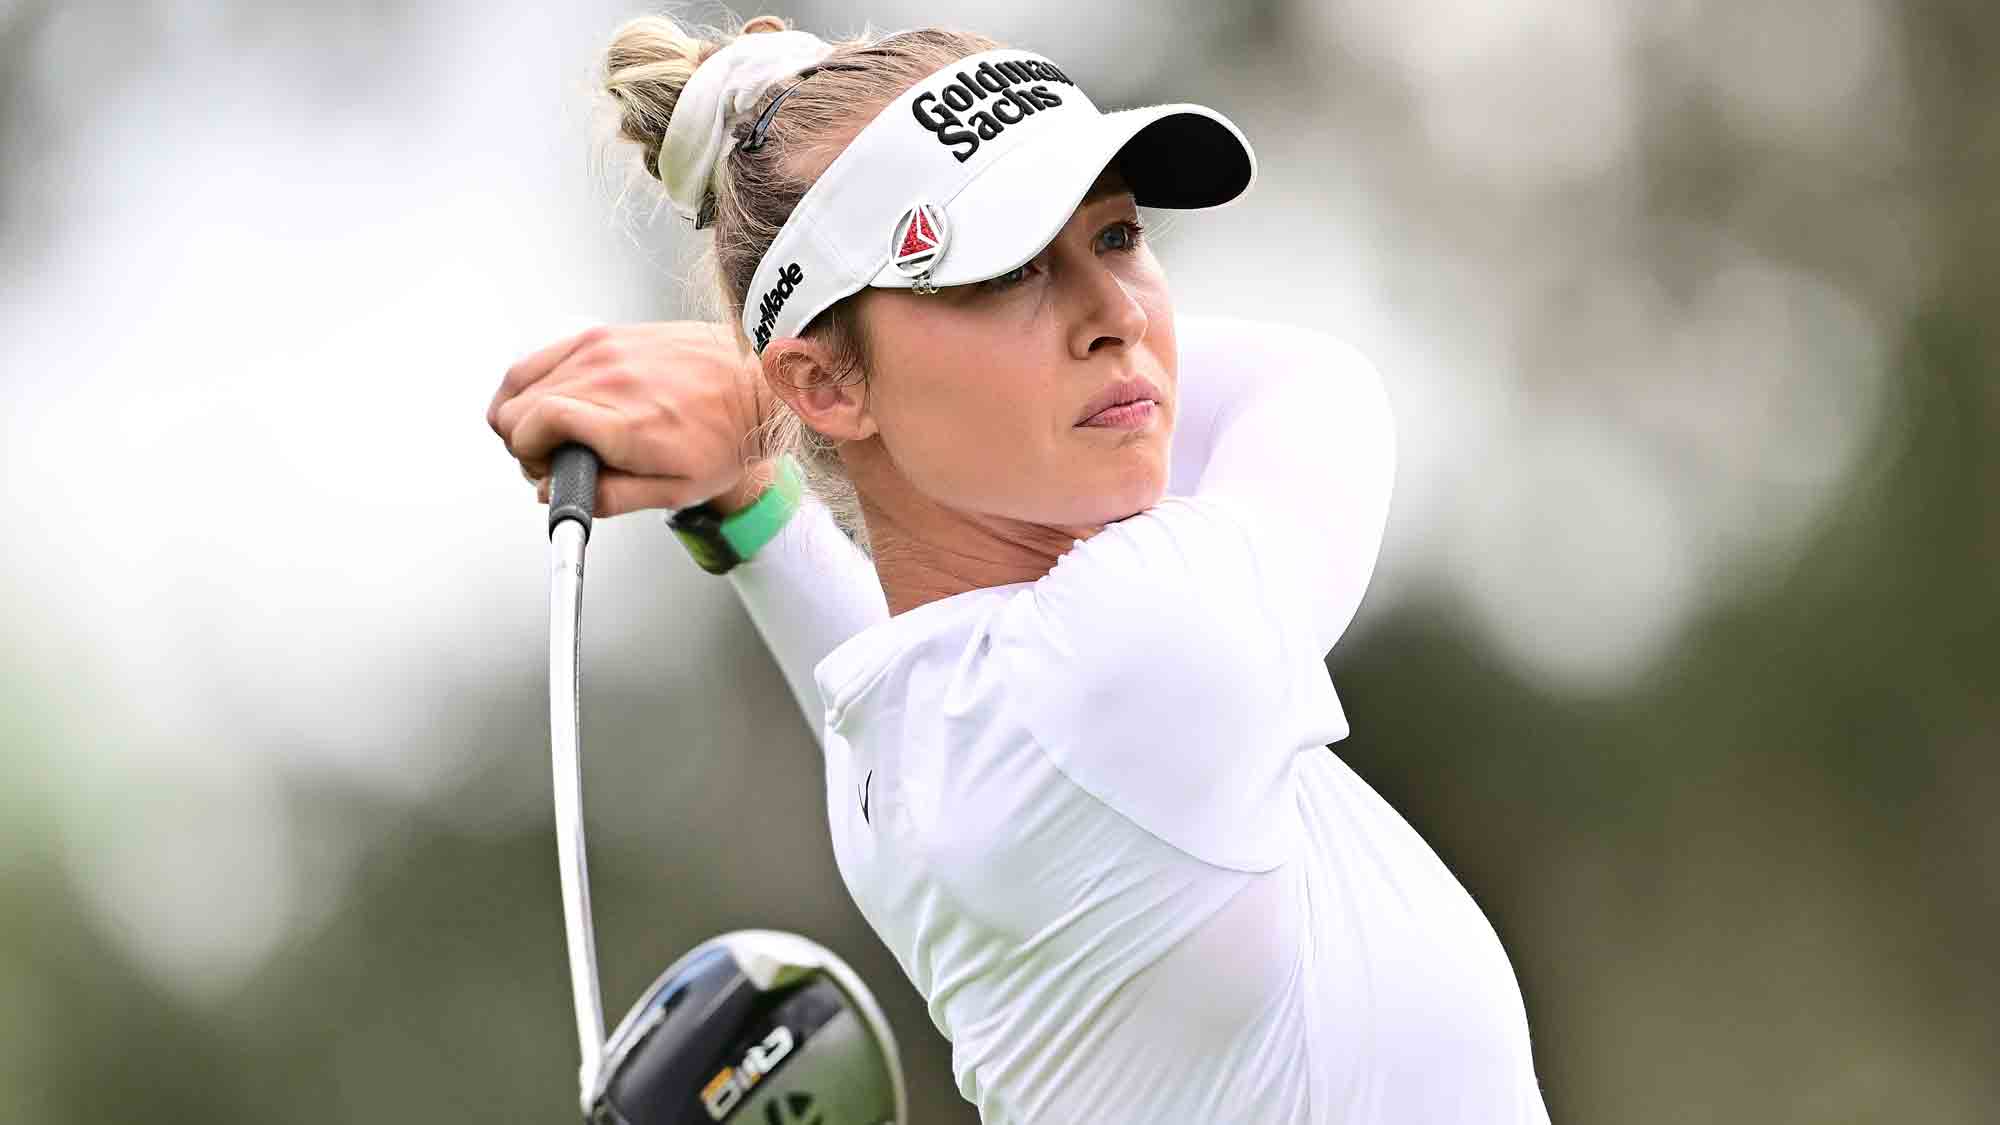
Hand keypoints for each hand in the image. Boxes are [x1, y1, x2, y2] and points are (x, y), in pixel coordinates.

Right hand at [488, 321, 776, 516]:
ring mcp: (602, 350)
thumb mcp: (676, 490)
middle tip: (557, 459)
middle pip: (515, 409)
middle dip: (525, 443)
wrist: (755, 384)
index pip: (531, 429)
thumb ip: (609, 497)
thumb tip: (554, 496)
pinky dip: (534, 384)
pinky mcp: (603, 334)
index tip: (552, 472)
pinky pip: (541, 357)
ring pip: (519, 382)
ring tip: (557, 434)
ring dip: (526, 413)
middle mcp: (606, 380)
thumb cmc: (726, 437)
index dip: (530, 460)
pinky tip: (555, 403)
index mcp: (623, 423)